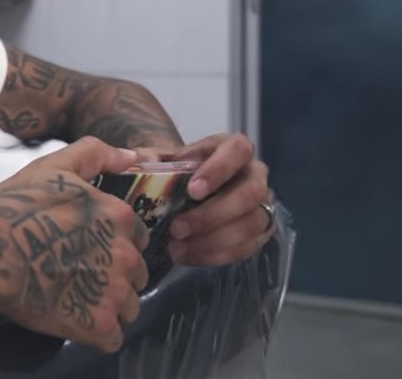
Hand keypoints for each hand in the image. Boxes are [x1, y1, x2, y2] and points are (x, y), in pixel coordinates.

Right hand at [0, 138, 148, 352]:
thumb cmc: (14, 207)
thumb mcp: (53, 167)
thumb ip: (95, 153)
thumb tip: (132, 156)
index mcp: (119, 218)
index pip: (136, 239)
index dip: (113, 244)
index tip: (87, 248)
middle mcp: (125, 255)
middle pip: (135, 275)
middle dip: (113, 276)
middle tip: (76, 274)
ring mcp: (113, 293)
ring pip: (128, 307)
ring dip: (107, 306)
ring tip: (73, 299)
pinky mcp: (98, 325)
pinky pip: (112, 338)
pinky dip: (95, 332)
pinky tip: (72, 319)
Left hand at [145, 134, 272, 266]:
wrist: (191, 188)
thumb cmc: (180, 170)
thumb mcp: (166, 158)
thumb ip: (152, 157)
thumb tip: (140, 158)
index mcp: (233, 148)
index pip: (238, 150)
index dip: (219, 170)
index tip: (192, 191)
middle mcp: (255, 174)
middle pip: (250, 193)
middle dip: (213, 214)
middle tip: (177, 228)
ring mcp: (262, 204)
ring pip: (251, 224)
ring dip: (213, 240)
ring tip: (177, 247)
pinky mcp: (260, 231)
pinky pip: (246, 247)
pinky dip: (215, 255)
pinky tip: (187, 255)